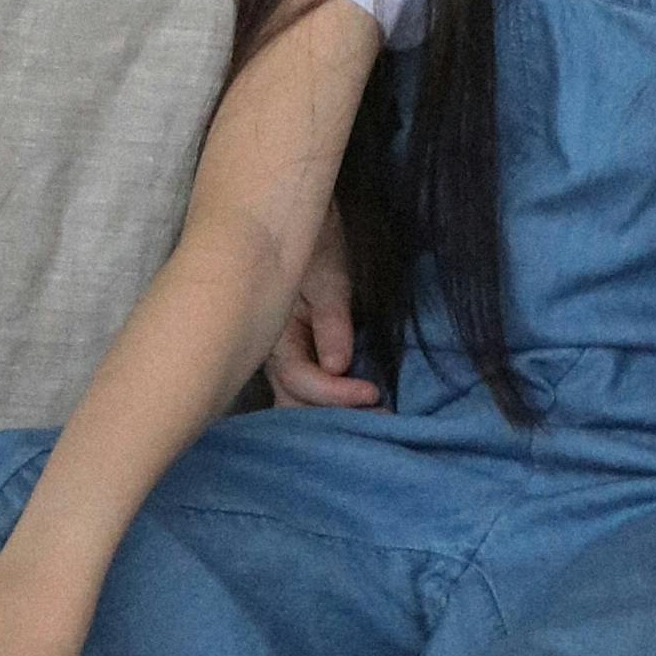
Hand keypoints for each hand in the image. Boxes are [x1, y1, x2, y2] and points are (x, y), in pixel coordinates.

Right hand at [268, 214, 382, 407]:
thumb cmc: (317, 249)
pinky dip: (334, 407)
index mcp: (276, 338)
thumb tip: (338, 366)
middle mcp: (275, 359)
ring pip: (299, 407)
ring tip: (376, 422)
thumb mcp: (328, 278)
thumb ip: (332, 321)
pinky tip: (361, 412)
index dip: (336, 394)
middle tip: (379, 422)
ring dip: (334, 418)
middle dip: (334, 420)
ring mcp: (286, 364)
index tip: (373, 393)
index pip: (300, 381)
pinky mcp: (301, 364)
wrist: (305, 232)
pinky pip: (310, 396)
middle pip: (295, 407)